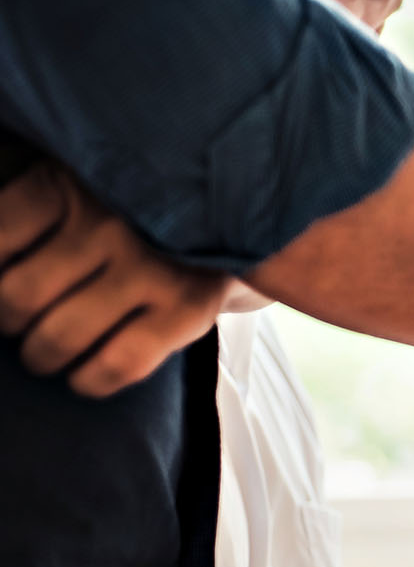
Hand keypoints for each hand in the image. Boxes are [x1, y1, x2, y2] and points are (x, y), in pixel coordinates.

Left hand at [0, 161, 229, 395]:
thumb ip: (29, 221)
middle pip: (18, 297)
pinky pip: (115, 366)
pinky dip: (88, 381)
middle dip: (11, 324)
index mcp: (72, 184)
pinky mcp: (190, 308)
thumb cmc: (132, 216)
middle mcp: (112, 222)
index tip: (7, 283)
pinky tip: (87, 373)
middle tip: (26, 322)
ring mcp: (154, 266)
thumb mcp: (76, 191)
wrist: (237, 221)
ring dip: (42, 356)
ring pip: (58, 338)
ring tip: (49, 350)